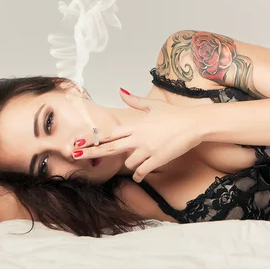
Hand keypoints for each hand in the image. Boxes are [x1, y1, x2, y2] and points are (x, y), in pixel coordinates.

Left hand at [73, 89, 202, 181]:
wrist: (193, 124)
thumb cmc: (174, 114)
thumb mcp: (153, 104)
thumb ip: (135, 101)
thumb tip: (121, 91)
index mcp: (135, 125)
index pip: (109, 133)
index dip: (93, 138)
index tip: (79, 141)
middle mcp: (137, 138)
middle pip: (109, 148)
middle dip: (91, 152)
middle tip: (75, 156)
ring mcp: (147, 150)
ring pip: (127, 163)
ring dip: (129, 164)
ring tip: (135, 163)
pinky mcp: (157, 159)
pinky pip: (141, 172)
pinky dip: (139, 175)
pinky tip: (139, 177)